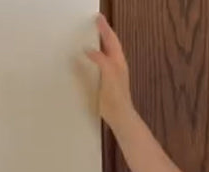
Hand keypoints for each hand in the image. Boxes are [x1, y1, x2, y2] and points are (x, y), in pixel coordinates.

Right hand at [83, 13, 133, 131]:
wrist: (120, 115)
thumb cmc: (116, 95)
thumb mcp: (109, 73)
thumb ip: (100, 59)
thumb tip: (88, 50)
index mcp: (118, 61)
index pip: (111, 40)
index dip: (105, 28)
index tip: (98, 17)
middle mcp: (116, 65)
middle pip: (110, 44)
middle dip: (103, 32)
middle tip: (96, 21)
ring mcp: (112, 73)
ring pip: (107, 53)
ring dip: (100, 43)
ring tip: (93, 34)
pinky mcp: (106, 82)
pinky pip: (101, 63)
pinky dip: (96, 55)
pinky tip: (89, 57)